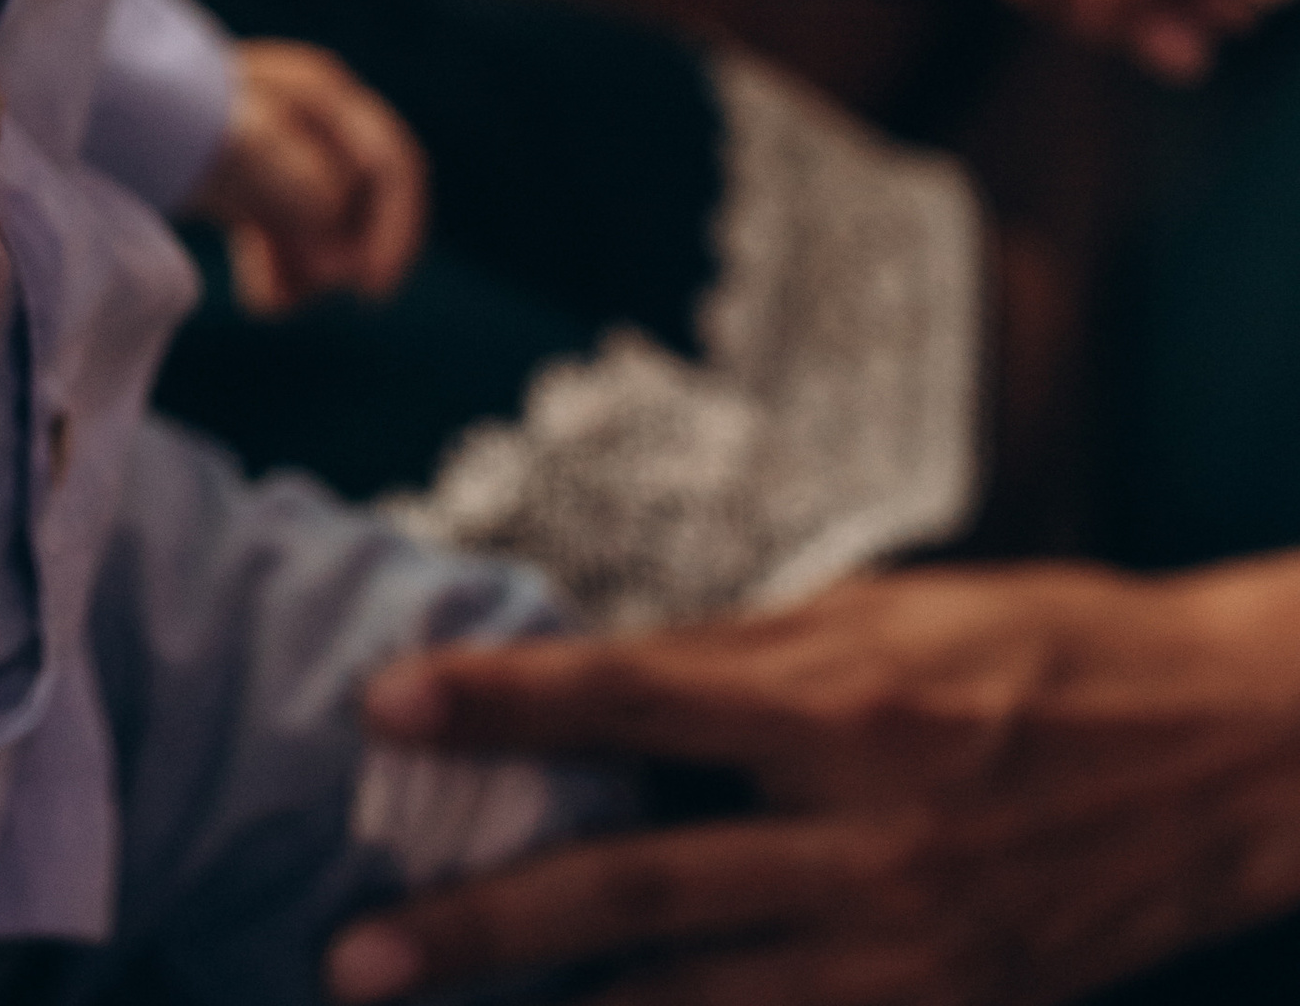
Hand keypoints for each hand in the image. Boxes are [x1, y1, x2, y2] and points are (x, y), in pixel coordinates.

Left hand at [187, 39, 426, 312]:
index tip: (370, 292)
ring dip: (316, 269)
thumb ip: (297, 189)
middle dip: (350, 256)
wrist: (112, 114)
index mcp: (320, 95)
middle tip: (318, 298)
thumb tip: (341, 255)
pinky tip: (263, 297)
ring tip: (272, 302)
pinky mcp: (260, 180)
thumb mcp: (237, 148)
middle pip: (370, 199)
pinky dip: (288, 267)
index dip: (395, 231)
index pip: (391, 164)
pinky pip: (299, 233)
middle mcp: (314, 117)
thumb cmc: (173, 119)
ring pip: (335, 223)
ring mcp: (288, 148)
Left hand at [325, 560, 1299, 1003]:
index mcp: (841, 700)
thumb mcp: (887, 614)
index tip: (385, 702)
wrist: (1228, 757)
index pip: (631, 694)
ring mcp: (906, 951)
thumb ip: (745, 660)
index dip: (502, 701)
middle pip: (637, 887)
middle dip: (486, 928)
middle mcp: (865, 834)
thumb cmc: (1045, 651)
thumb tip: (604, 686)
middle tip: (355, 952)